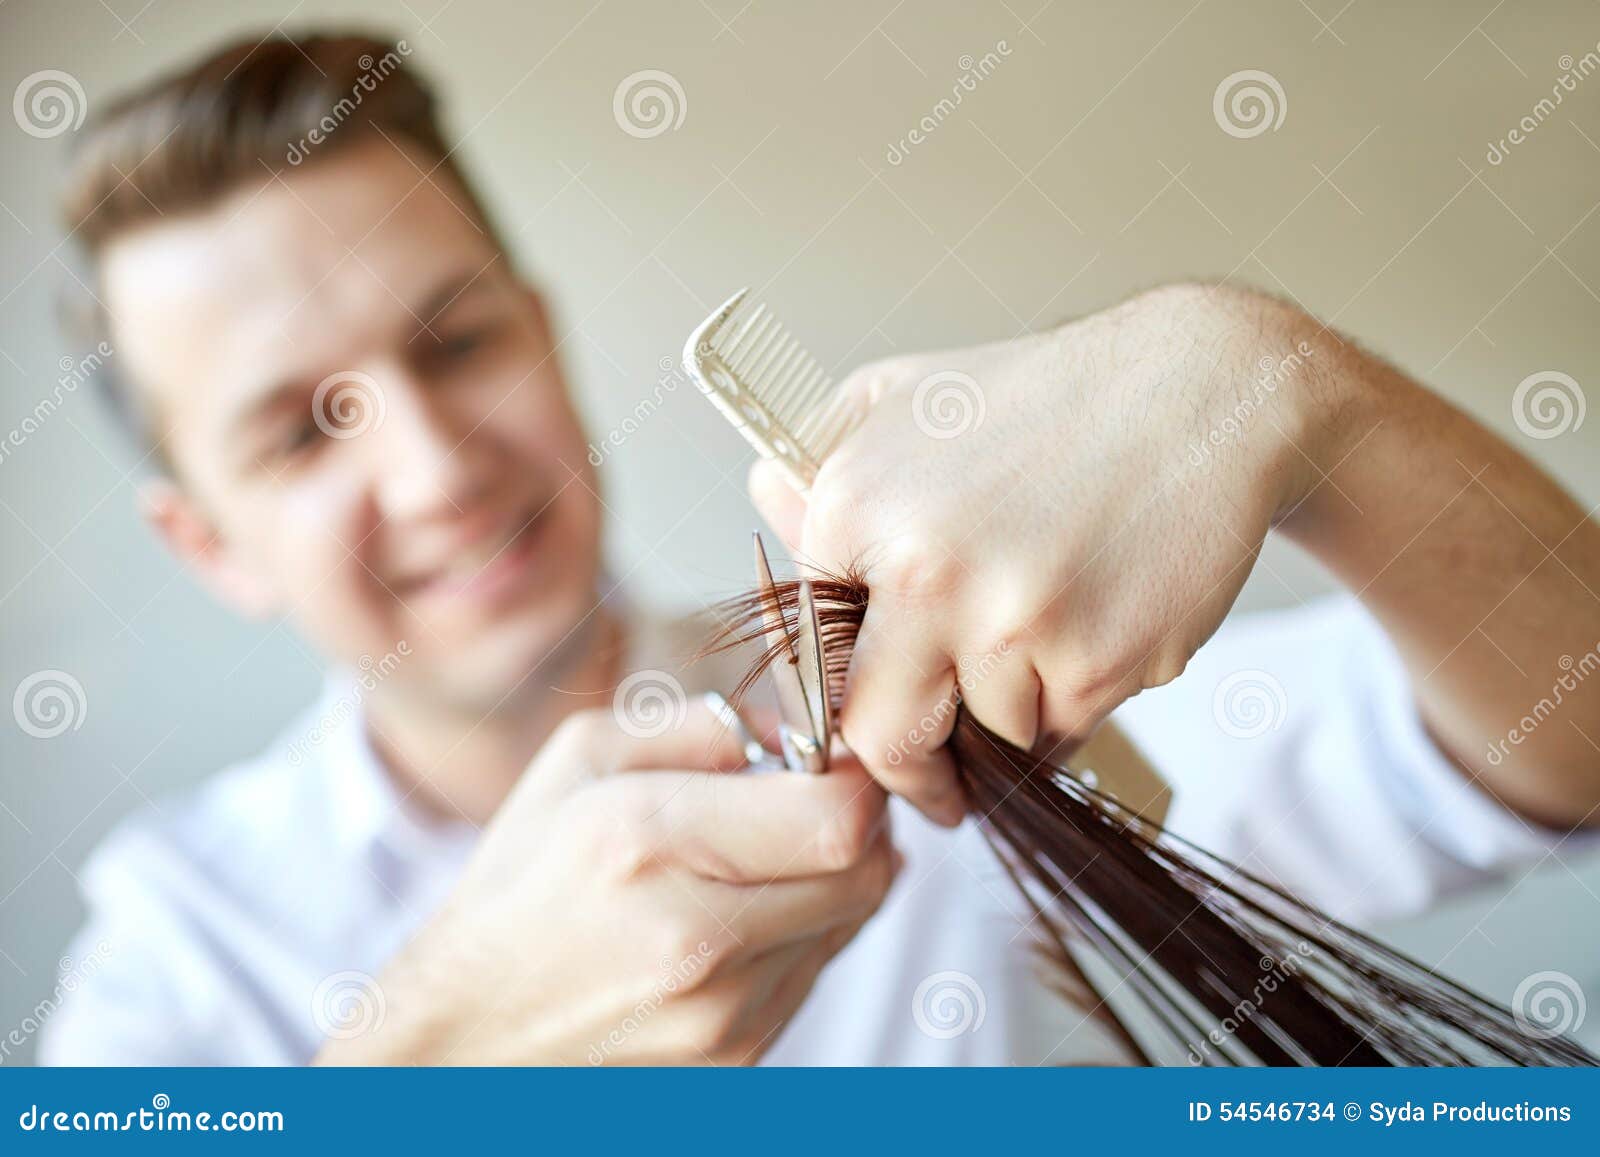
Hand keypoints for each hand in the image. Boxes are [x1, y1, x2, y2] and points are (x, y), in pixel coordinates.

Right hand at [316, 700, 896, 1064]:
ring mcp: (720, 1011)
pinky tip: (741, 916)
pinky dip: (802, 931)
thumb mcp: (582, 759)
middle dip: (858, 822)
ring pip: (851, 920)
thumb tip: (794, 732)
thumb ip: (700, 724)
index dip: (857, 778)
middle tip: (816, 799)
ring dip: (833, 878)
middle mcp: (691, 937)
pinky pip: (816, 970)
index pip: (836, 818)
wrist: (470, 1029)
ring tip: (764, 858)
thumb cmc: (524, 881)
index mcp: (644, 841)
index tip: (836, 759)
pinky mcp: (738, 1055)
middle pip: (865, 871)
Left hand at [752, 284, 1342, 825]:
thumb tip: (764, 516)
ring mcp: (1010, 623)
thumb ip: (817, 466)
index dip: (842, 700)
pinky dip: (1074, 703)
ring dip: (1011, 716)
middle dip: (910, 774)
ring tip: (1048, 633)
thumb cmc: (1045, 399)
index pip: (814, 660)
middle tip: (933, 786)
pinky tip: (1096, 626)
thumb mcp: (903, 396)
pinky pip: (1062, 730)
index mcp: (855, 506)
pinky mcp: (1096, 662)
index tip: (865, 723)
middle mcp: (921, 570)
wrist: (1202, 391)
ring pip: (986, 738)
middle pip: (881, 736)